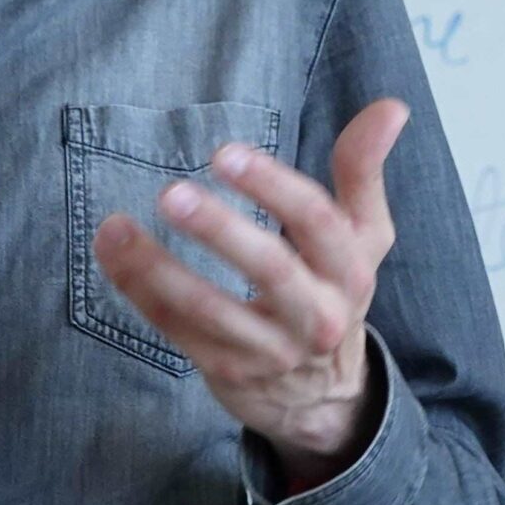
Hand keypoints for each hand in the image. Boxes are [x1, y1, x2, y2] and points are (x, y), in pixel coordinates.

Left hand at [91, 99, 407, 491]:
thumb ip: (363, 169)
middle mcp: (316, 315)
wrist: (324, 396)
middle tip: (170, 193)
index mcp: (349, 270)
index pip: (317, 222)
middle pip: (269, 270)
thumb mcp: (362, 235)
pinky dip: (140, 291)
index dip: (273, 185)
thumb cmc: (334, 289)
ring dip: (158, 268)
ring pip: (211, 310)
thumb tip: (392, 107)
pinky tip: (112, 254)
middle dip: (219, 230)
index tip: (226, 153)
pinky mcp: (227, 371)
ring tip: (117, 228)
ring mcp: (269, 350)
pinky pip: (177, 330)